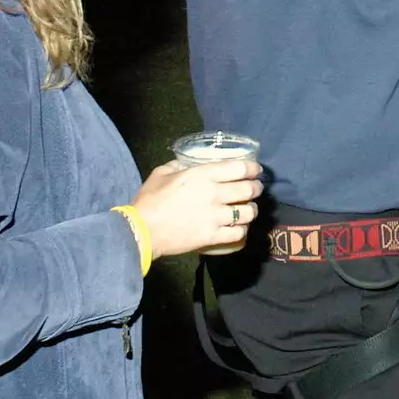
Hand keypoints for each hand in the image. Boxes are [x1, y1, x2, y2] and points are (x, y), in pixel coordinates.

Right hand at [132, 158, 263, 258]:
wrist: (142, 230)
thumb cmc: (150, 199)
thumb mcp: (162, 173)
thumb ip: (179, 164)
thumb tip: (189, 161)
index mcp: (203, 175)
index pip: (240, 168)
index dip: (253, 168)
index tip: (255, 170)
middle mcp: (214, 194)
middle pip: (249, 190)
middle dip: (256, 187)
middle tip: (255, 188)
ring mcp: (215, 217)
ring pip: (248, 212)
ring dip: (252, 210)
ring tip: (249, 209)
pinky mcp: (213, 236)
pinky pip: (238, 232)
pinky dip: (242, 229)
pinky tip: (240, 226)